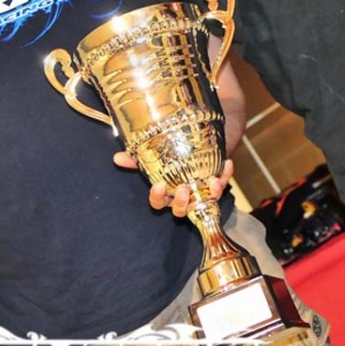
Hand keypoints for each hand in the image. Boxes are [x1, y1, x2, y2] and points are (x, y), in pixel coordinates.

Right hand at [114, 152, 233, 217]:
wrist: (200, 135)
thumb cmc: (174, 149)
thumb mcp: (155, 153)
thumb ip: (138, 158)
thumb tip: (117, 157)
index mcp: (167, 192)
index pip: (159, 203)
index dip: (158, 198)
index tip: (158, 186)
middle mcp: (184, 195)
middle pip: (182, 210)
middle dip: (183, 202)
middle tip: (184, 188)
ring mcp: (202, 191)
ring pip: (206, 202)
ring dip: (211, 193)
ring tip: (211, 182)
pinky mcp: (218, 182)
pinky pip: (224, 183)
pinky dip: (226, 174)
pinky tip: (227, 163)